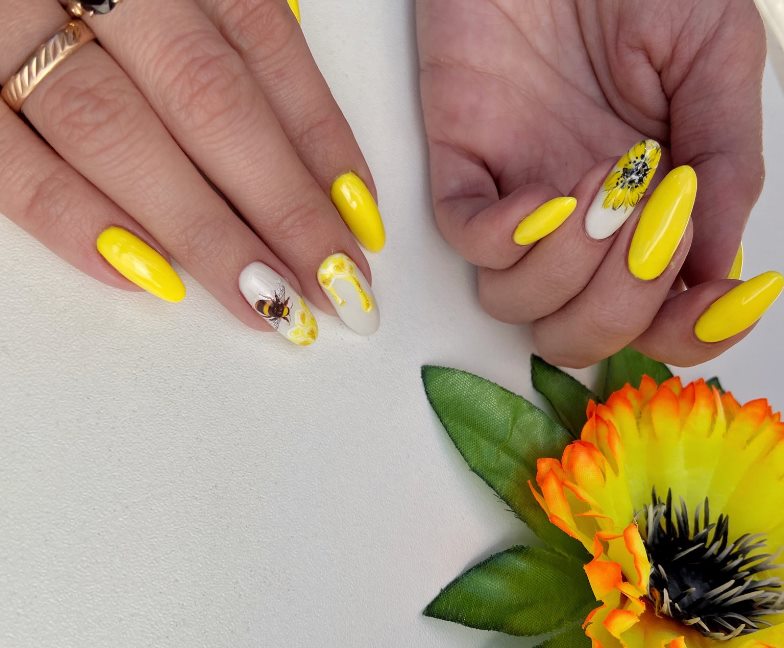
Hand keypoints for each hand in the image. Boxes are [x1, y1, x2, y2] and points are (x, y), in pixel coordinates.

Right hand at [0, 0, 384, 345]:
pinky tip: (149, 279)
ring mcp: (10, 26)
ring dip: (203, 232)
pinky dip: (75, 221)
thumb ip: (228, 41)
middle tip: (336, 286)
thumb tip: (309, 153)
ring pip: (120, 136)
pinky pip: (9, 162)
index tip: (362, 223)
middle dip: (283, 206)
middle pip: (208, 104)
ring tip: (266, 302)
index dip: (321, 141)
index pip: (265, 47)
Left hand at [417, 0, 776, 366]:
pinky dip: (505, 238)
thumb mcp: (715, 61)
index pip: (657, 317)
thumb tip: (717, 270)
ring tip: (601, 187)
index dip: (686, 331)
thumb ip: (725, 164)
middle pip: (581, 331)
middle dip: (619, 306)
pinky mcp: (463, 165)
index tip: (716, 298)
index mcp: (648, 209)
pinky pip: (466, 240)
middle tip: (647, 224)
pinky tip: (546, 195)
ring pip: (516, 303)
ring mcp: (520, 198)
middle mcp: (582, 222)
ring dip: (566, 270)